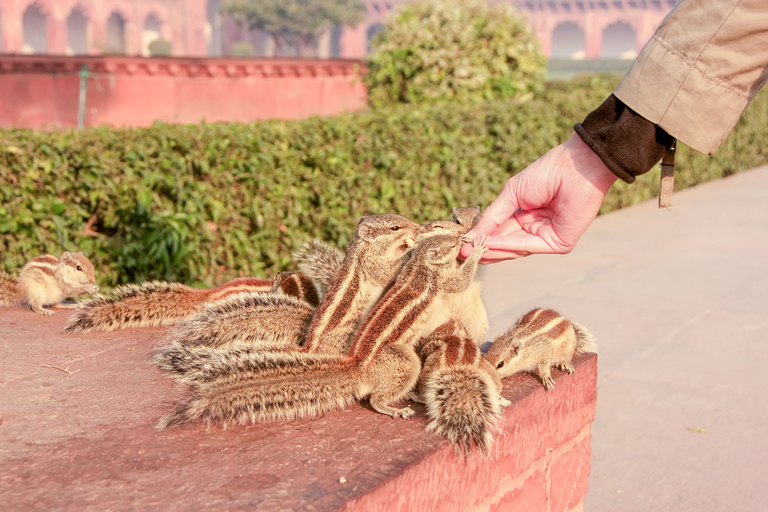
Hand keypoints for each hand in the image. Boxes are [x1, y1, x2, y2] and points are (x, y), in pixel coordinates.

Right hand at [461, 133, 617, 262]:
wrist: (575, 166)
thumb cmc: (546, 173)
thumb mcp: (511, 195)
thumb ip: (491, 218)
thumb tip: (470, 237)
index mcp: (525, 216)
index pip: (500, 232)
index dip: (481, 238)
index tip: (460, 244)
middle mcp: (536, 229)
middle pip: (506, 245)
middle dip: (483, 249)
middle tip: (461, 254)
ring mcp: (547, 237)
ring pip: (515, 249)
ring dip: (492, 250)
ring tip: (470, 251)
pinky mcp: (558, 243)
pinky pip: (528, 246)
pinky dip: (508, 246)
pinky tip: (489, 244)